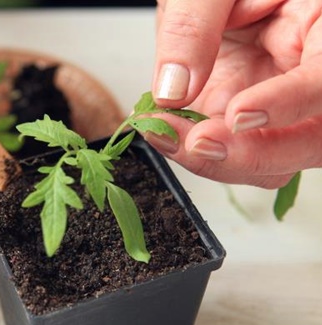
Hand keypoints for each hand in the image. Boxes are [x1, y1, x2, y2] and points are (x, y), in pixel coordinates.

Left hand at [147, 0, 321, 188]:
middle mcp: (308, 76)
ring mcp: (279, 105)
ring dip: (219, 161)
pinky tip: (165, 133)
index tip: (238, 114)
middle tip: (195, 143)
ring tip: (165, 135)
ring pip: (274, 162)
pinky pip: (233, 154)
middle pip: (310, 141)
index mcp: (320, 29)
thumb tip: (173, 90)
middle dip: (251, 153)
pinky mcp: (248, 123)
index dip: (287, 104)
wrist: (206, 0)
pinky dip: (197, 153)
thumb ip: (193, 27)